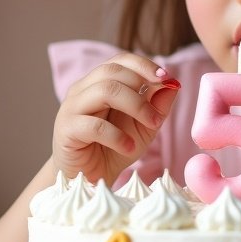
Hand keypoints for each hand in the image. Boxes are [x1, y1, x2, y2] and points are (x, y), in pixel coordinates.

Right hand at [52, 52, 180, 184]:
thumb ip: (157, 105)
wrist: (91, 181)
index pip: (119, 61)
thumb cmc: (116, 149)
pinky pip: (94, 125)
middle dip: (142, 85)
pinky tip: (128, 148)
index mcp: (98, 83)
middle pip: (112, 71)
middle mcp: (82, 90)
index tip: (165, 77)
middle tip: (157, 112)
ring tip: (150, 125)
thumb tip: (174, 84)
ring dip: (135, 106)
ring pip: (104, 91)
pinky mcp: (66, 130)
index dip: (143, 65)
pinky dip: (117, 136)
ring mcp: (71, 108)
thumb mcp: (144, 126)